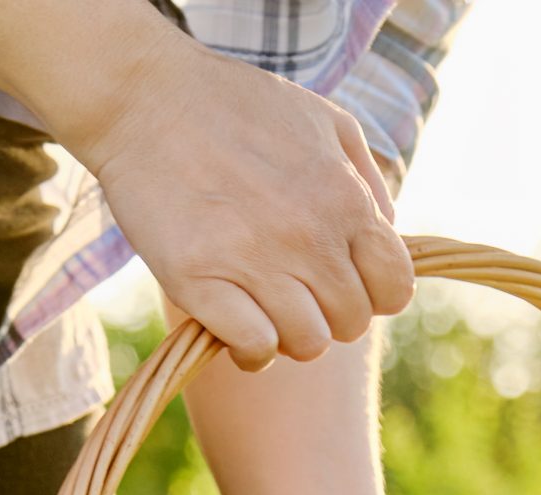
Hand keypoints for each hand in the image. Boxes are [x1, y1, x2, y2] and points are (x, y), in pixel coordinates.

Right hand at [56, 29, 413, 368]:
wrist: (146, 98)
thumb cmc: (236, 106)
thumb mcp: (325, 120)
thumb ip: (366, 179)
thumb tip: (389, 232)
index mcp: (345, 200)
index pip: (394, 288)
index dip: (374, 294)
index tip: (342, 279)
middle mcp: (308, 236)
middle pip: (351, 323)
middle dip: (328, 315)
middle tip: (294, 292)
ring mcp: (253, 261)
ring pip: (306, 344)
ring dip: (288, 335)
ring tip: (263, 308)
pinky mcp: (198, 281)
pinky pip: (253, 347)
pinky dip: (249, 349)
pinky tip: (234, 327)